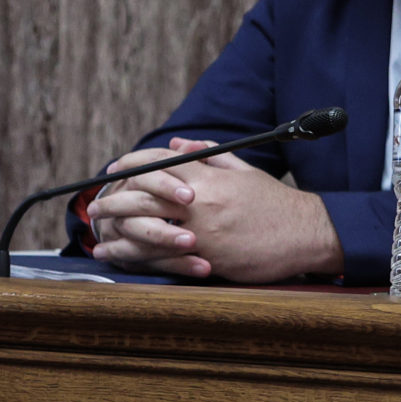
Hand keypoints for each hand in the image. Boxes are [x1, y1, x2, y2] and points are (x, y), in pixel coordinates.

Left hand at [87, 138, 344, 282]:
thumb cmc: (276, 203)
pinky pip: (160, 256)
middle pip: (143, 196)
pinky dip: (133, 256)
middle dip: (114, 199)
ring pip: (145, 227)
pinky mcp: (205, 257)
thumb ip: (210, 155)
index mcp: (209, 178)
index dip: (133, 164)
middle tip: (95, 205)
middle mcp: (200, 202)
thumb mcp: (245, 170)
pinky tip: (117, 257)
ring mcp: (201, 231)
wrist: (305, 233)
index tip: (115, 169)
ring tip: (97, 233)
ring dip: (116, 229)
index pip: (160, 163)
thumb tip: (178, 144)